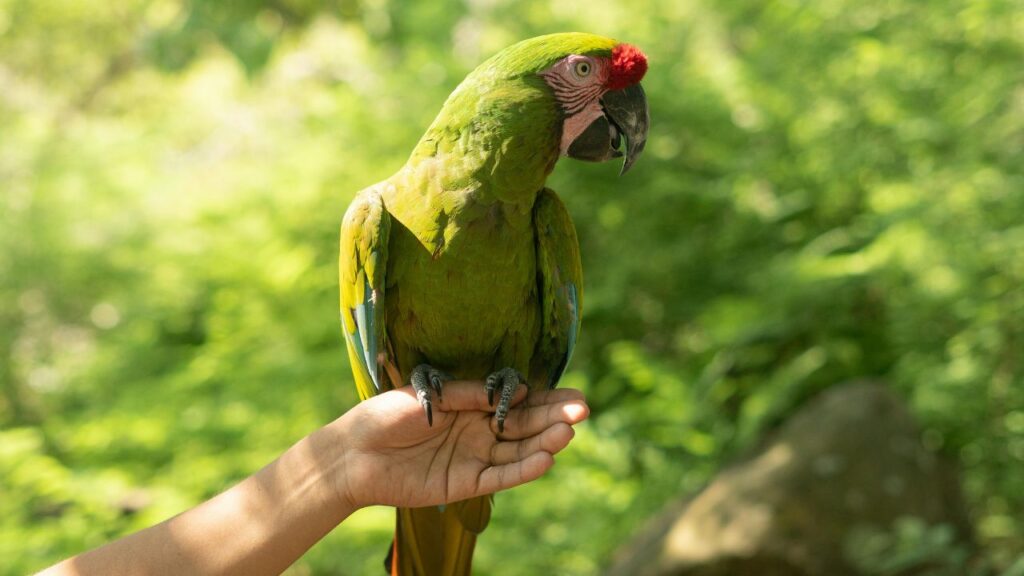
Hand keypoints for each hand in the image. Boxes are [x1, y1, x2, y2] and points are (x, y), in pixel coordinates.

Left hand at [330, 381, 588, 509]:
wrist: (352, 453)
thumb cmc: (385, 415)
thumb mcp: (429, 394)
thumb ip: (469, 395)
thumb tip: (514, 389)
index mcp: (471, 405)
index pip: (517, 402)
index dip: (546, 399)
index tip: (574, 394)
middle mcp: (479, 431)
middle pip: (525, 426)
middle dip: (554, 418)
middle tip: (583, 410)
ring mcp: (474, 458)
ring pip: (518, 451)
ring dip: (544, 443)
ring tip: (568, 432)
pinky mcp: (465, 484)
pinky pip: (500, 477)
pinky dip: (523, 470)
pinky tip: (546, 459)